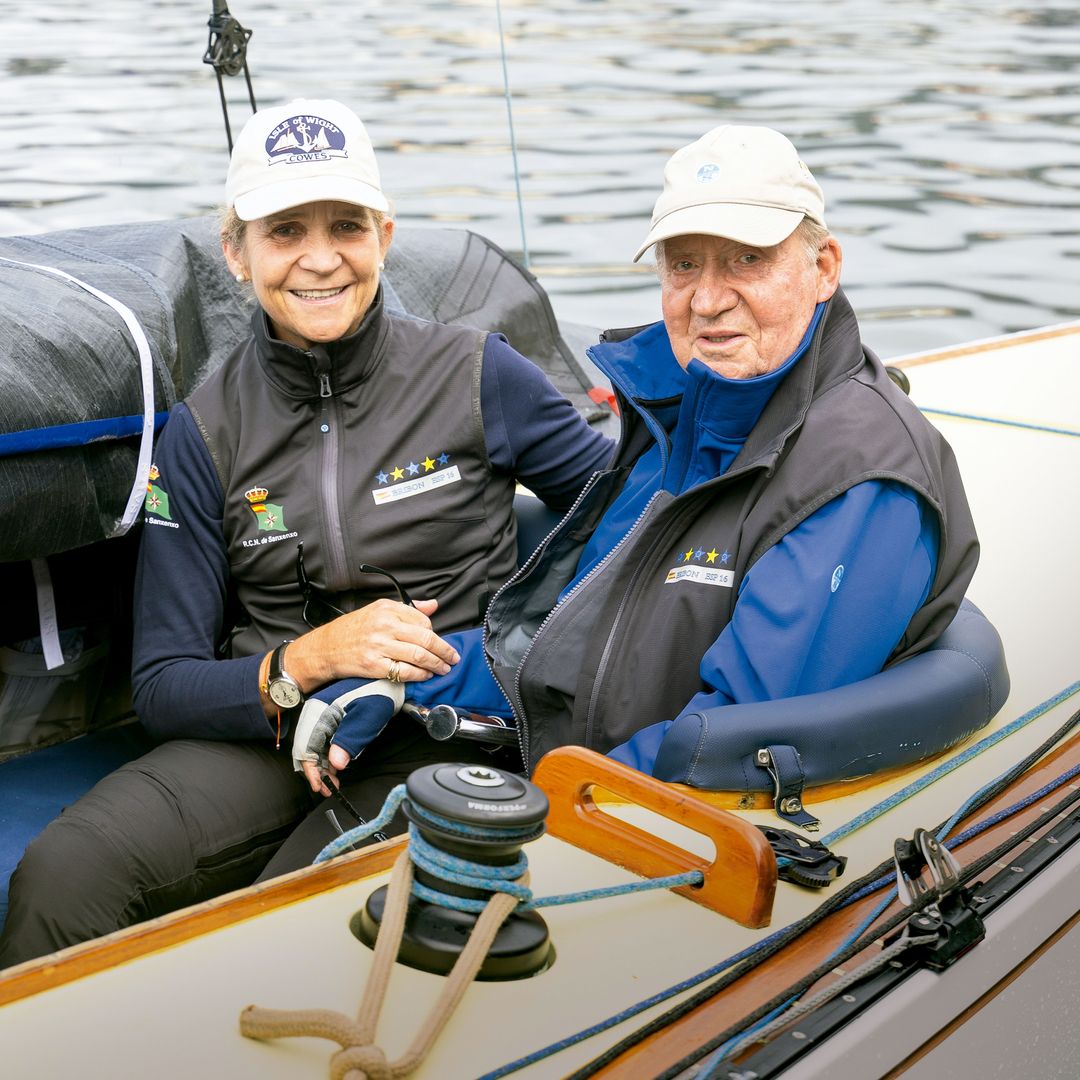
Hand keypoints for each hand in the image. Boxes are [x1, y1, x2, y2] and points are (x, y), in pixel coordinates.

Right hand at [287, 598, 459, 690]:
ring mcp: (379, 646)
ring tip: (444, 668)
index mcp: (387, 608)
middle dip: (444, 650)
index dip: (434, 633)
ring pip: (419, 655)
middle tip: (453, 658)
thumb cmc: (354, 629)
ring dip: (436, 664)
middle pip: (426, 638)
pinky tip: (425, 675)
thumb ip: (408, 609)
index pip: (423, 620)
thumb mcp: (379, 610)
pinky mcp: (374, 665)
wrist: (326, 648)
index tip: (438, 641)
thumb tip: (433, 605)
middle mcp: (384, 625)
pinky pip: (405, 671)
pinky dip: (420, 675)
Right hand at [292, 678, 404, 790]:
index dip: (312, 770)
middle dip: (316, 772)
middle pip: (307, 748)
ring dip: (322, 767)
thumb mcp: (366, 717)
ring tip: (333, 783)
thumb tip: (335, 764)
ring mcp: (323, 716)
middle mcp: (316, 713)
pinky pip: (323, 742)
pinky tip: (336, 768)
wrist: (390, 679)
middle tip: (328, 789)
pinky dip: (327, 757)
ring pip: (314, 747)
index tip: (321, 785)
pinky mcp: (332, 719)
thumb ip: (349, 740)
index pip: (305, 746)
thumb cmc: (379, 692)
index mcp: (319, 710)